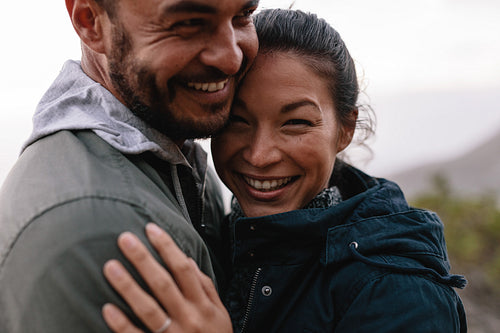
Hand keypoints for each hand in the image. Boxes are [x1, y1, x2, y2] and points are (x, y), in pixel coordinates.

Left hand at [102, 223, 232, 332]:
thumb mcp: (219, 313)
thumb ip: (205, 286)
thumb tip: (187, 260)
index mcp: (203, 304)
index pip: (184, 269)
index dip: (167, 247)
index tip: (150, 228)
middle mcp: (189, 318)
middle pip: (163, 283)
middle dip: (143, 259)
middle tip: (124, 238)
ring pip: (148, 308)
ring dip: (128, 286)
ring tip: (110, 266)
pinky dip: (122, 324)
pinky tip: (107, 308)